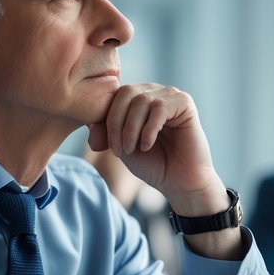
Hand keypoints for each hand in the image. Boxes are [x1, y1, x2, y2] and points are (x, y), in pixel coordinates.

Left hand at [86, 83, 224, 216]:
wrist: (179, 182)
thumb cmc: (152, 164)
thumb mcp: (120, 145)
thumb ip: (105, 129)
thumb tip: (88, 119)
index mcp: (137, 98)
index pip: (114, 95)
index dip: (104, 119)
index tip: (100, 145)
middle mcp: (154, 91)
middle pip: (126, 93)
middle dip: (116, 123)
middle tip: (118, 149)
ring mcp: (171, 95)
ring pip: (142, 100)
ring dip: (131, 129)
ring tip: (131, 150)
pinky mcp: (185, 103)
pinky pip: (160, 107)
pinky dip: (149, 129)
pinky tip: (147, 145)